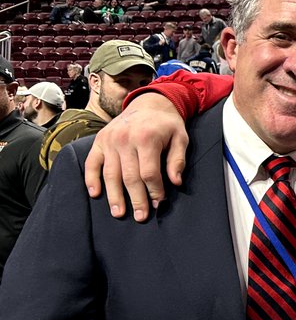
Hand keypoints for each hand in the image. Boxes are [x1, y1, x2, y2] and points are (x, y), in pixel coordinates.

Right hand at [84, 93, 187, 221]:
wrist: (149, 103)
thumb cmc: (167, 124)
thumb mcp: (180, 138)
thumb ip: (178, 160)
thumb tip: (176, 182)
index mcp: (146, 138)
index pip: (148, 172)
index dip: (154, 190)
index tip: (158, 203)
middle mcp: (125, 139)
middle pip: (129, 176)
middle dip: (136, 199)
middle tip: (140, 217)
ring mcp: (109, 140)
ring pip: (110, 174)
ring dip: (114, 196)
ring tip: (119, 213)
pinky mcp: (99, 141)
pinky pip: (92, 163)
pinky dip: (91, 179)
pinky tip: (95, 194)